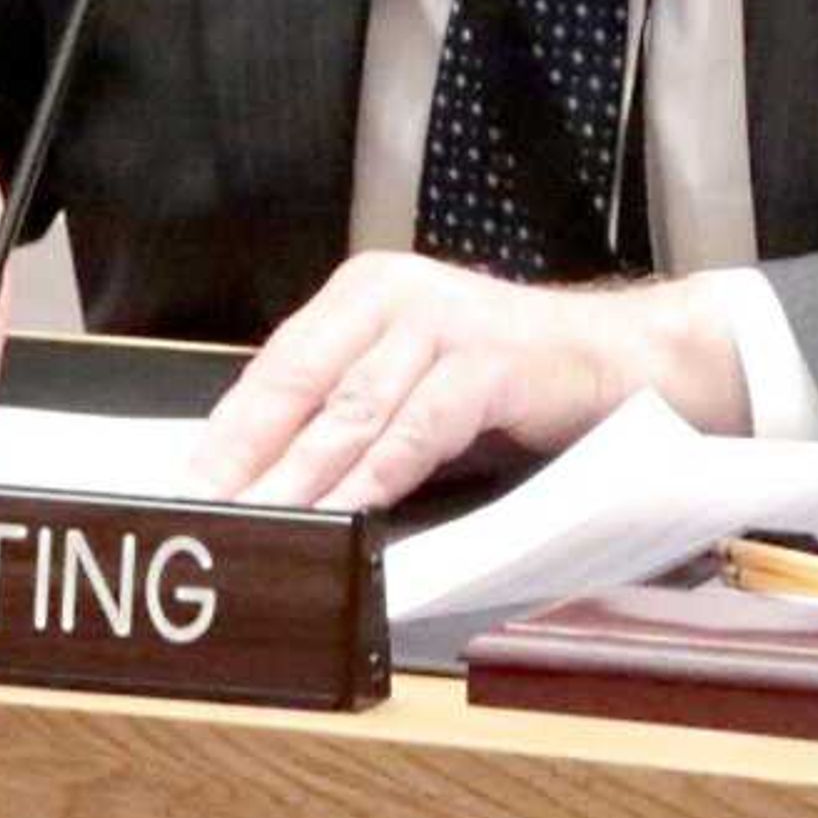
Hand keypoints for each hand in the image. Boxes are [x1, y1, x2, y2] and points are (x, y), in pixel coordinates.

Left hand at [190, 254, 750, 512]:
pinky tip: (349, 510)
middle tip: (208, 512)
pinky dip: (380, 473)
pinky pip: (420, 426)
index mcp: (364, 294)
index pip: (275, 366)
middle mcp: (396, 296)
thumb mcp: (416, 379)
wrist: (628, 358)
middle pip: (300, 385)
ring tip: (262, 523)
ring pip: (352, 409)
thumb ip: (350, 408)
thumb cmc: (514, 377)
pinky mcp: (491, 362)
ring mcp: (444, 324)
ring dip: (302, 476)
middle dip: (249, 459)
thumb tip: (263, 471)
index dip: (228, 432)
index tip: (188, 484)